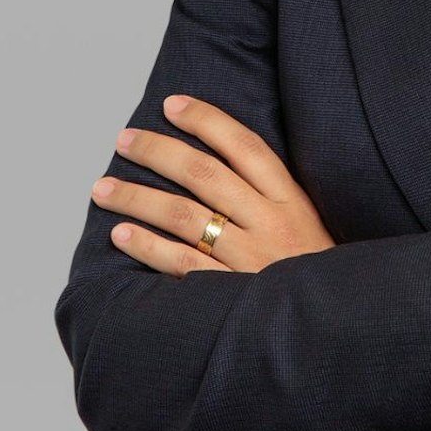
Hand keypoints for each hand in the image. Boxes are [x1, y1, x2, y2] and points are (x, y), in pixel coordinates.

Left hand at [91, 93, 334, 276]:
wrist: (327, 326)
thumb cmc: (310, 274)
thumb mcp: (307, 226)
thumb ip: (270, 197)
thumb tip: (217, 161)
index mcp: (291, 201)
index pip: (245, 146)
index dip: (206, 120)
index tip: (172, 105)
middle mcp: (269, 223)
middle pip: (205, 174)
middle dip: (158, 151)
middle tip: (125, 139)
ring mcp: (248, 259)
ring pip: (183, 215)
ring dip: (137, 198)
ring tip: (103, 189)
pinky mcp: (229, 294)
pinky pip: (179, 262)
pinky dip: (146, 246)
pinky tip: (120, 234)